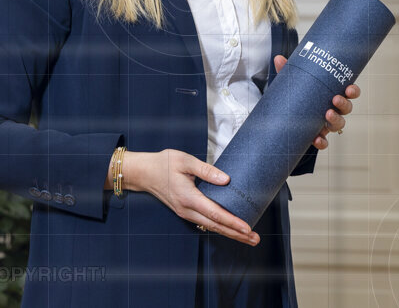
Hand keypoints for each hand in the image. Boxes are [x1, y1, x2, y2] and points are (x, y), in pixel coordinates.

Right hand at [122, 149, 259, 246]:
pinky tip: (230, 229)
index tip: (247, 228)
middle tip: (255, 239)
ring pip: (211, 227)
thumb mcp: (184, 160)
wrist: (143, 173)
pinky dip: (220, 228)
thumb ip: (206, 170)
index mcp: (188, 197)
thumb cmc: (163, 164)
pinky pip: (205, 223)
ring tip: (248, 238)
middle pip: (215, 226)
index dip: (232, 222)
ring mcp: (185, 213)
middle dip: (236, 234)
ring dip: (230, 233)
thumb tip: (226, 180)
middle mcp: (187, 210)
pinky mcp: (185, 212)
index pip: (215, 213)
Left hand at [273, 54, 359, 149]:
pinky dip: (322, 142)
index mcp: (332, 94)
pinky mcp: (318, 136)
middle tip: (335, 99)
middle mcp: (333, 109)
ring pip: (339, 124)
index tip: (349, 88)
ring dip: (336, 120)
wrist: (286, 115)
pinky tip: (317, 139)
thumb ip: (288, 70)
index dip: (353, 91)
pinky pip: (324, 142)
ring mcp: (327, 123)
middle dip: (344, 104)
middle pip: (347, 108)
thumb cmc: (298, 95)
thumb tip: (279, 58)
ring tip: (327, 114)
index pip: (349, 92)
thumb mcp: (294, 82)